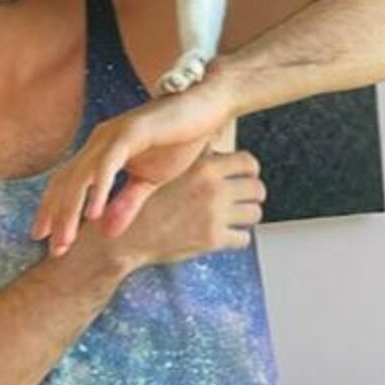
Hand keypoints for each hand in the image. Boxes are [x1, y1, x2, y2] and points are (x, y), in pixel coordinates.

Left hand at [31, 74, 234, 256]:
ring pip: (81, 176)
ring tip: (66, 239)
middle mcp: (99, 142)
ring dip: (71, 210)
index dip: (53, 210)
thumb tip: (106, 233)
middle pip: (66, 181)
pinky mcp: (130, 131)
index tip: (45, 240)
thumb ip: (127, 204)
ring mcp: (112, 134)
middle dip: (56, 216)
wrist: (205, 108)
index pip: (66, 182)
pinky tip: (94, 214)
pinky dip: (98, 189)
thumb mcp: (149, 181)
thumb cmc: (178, 140)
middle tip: (54, 249)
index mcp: (100, 152)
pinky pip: (107, 164)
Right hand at [87, 149, 265, 271]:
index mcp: (203, 168)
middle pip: (257, 189)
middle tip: (243, 201)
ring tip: (234, 219)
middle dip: (252, 195)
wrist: (127, 237)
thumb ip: (195, 159)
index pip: (249, 162)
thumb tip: (215, 145)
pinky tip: (225, 236)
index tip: (246, 177)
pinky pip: (244, 238)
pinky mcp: (214, 240)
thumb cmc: (145, 204)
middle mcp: (212, 189)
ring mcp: (215, 215)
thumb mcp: (169, 171)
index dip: (250, 171)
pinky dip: (237, 239)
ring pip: (255, 213)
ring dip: (246, 217)